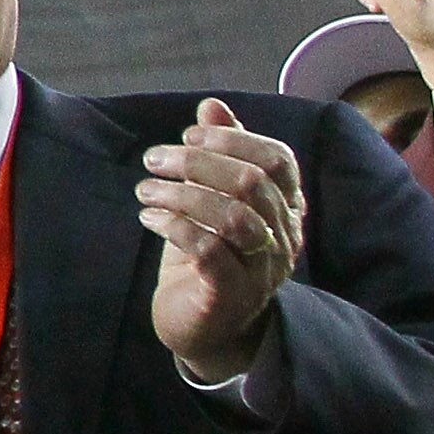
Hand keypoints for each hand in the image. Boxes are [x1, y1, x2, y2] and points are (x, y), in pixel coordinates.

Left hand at [139, 99, 299, 380]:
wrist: (202, 326)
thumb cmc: (208, 254)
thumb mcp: (211, 198)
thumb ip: (219, 154)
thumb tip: (211, 106)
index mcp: (287, 208)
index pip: (278, 160)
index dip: (233, 140)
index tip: (188, 137)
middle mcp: (284, 238)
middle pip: (253, 183)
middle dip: (198, 162)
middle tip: (154, 159)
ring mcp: (263, 270)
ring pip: (234, 217)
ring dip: (182, 194)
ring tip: (145, 190)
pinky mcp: (231, 295)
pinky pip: (210, 251)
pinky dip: (175, 226)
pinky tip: (149, 218)